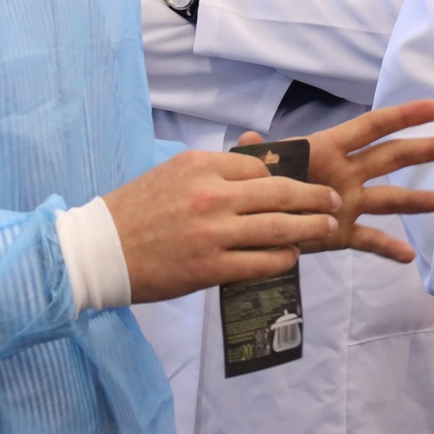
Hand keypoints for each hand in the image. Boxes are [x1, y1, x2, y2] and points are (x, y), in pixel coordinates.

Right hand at [103, 148, 341, 303]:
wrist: (99, 251)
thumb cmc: (136, 210)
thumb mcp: (173, 173)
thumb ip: (216, 169)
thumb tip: (259, 165)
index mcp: (200, 165)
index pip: (260, 166)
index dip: (287, 176)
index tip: (304, 183)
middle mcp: (210, 195)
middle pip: (278, 193)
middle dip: (314, 197)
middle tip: (334, 200)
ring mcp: (211, 233)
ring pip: (276, 228)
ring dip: (309, 227)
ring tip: (328, 227)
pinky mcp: (209, 268)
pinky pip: (260, 262)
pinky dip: (282, 258)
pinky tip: (292, 255)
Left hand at [235, 98, 433, 261]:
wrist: (248, 219)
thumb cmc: (255, 182)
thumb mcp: (255, 164)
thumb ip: (257, 153)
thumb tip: (248, 138)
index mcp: (327, 149)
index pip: (370, 127)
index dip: (401, 116)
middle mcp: (346, 173)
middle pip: (393, 156)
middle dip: (427, 149)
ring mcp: (348, 203)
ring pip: (389, 198)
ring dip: (417, 199)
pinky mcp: (342, 233)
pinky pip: (369, 240)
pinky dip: (387, 248)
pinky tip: (408, 258)